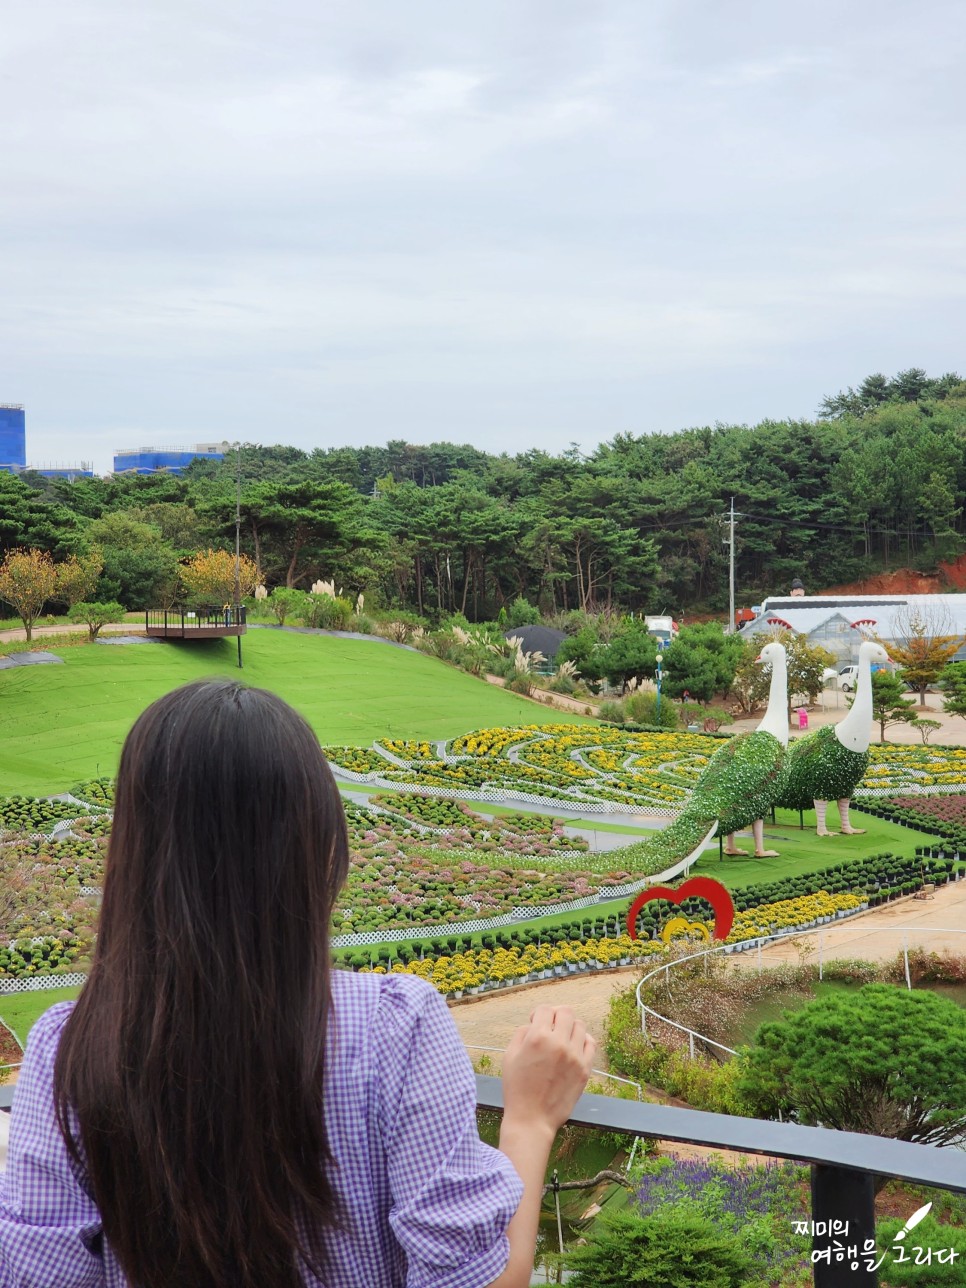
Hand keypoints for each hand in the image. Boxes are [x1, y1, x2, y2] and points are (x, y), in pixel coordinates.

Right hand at [501, 1005, 594, 1136]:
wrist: (532, 1119)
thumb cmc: (517, 1089)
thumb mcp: (509, 1056)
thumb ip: (522, 1033)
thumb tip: (534, 1024)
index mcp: (538, 1038)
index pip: (545, 1009)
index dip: (538, 1013)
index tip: (535, 1021)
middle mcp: (559, 1043)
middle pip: (566, 1012)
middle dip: (556, 1015)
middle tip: (550, 1025)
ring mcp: (575, 1056)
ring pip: (580, 1025)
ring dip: (569, 1027)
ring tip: (562, 1038)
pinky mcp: (585, 1069)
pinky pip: (591, 1044)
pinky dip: (583, 1040)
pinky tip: (574, 1046)